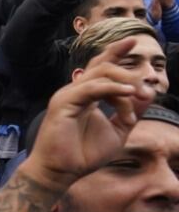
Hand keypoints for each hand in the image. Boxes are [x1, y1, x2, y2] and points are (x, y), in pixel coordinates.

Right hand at [23, 39, 154, 192]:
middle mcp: (75, 91)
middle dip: (128, 72)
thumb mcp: (117, 133)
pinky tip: (128, 93)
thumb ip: (131, 114)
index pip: (100, 68)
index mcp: (85, 96)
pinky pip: (92, 88)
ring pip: (99, 74)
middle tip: (146, 92)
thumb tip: (148, 95)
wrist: (62, 171)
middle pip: (102, 66)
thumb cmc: (84, 155)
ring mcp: (67, 95)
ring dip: (125, 83)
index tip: (132, 40)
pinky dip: (112, 88)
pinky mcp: (63, 102)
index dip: (115, 52)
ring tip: (139, 96)